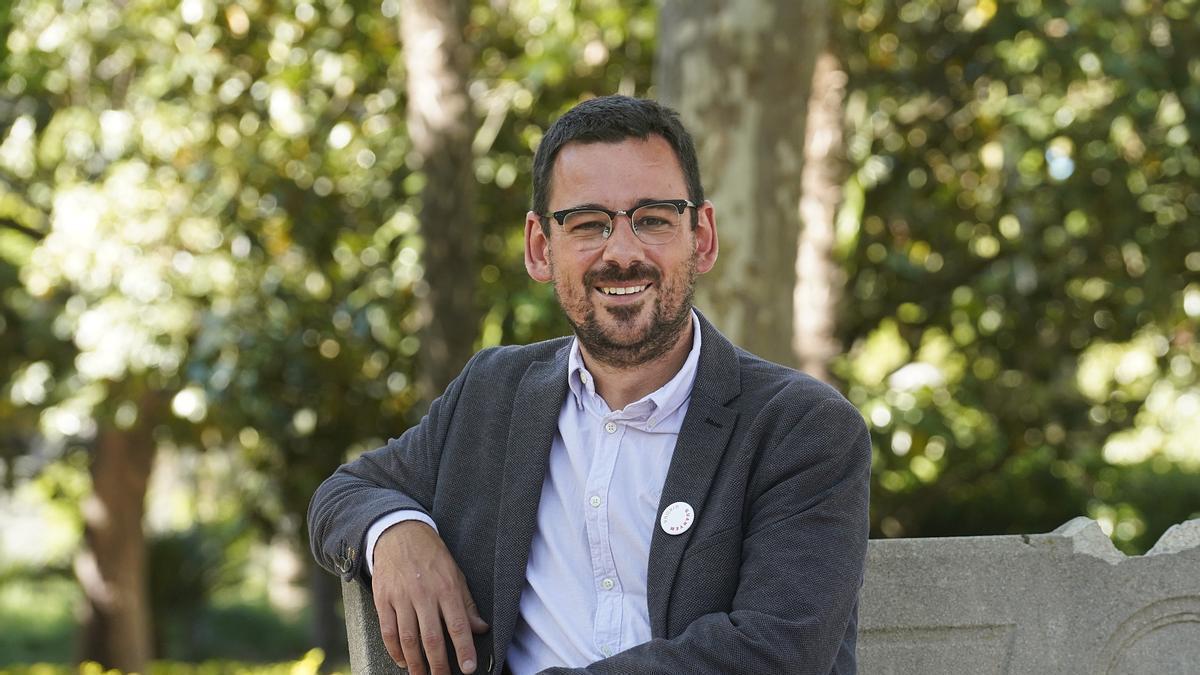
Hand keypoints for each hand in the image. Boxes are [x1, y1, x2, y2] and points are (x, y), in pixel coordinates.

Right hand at [372, 521, 489, 673]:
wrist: (400, 534)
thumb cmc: (432, 556)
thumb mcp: (456, 574)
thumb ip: (467, 604)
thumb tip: (481, 628)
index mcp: (447, 588)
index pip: (458, 625)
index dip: (464, 650)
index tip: (468, 668)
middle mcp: (424, 594)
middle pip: (432, 638)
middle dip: (439, 665)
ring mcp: (401, 597)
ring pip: (409, 639)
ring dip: (416, 663)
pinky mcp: (383, 599)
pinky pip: (388, 631)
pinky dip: (395, 650)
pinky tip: (402, 661)